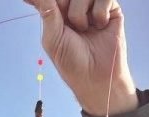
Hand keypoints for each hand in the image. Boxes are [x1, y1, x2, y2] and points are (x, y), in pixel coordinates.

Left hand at [24, 0, 137, 116]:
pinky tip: (99, 26)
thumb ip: (46, 11)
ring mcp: (93, 8)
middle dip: (65, 6)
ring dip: (80, 14)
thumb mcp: (53, 38)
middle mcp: (75, 9)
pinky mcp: (111, 10)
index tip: (37, 2)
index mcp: (58, 15)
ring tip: (84, 30)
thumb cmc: (73, 63)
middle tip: (68, 23)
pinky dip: (99, 13)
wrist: (96, 77)